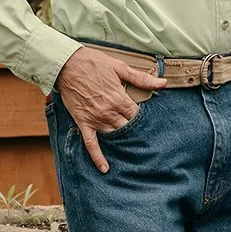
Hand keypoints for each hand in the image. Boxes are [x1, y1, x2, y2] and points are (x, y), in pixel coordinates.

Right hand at [56, 46, 166, 173]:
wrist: (67, 65)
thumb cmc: (94, 63)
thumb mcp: (120, 67)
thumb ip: (142, 78)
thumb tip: (163, 82)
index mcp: (119, 98)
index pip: (137, 116)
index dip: (141, 118)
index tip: (146, 119)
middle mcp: (108, 112)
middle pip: (127, 128)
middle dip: (133, 130)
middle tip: (141, 135)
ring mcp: (95, 119)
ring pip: (113, 136)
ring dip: (121, 141)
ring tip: (131, 148)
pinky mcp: (83, 123)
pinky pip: (91, 144)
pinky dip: (98, 157)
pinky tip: (105, 168)